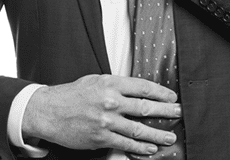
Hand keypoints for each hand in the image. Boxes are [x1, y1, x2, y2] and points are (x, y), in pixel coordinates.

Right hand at [21, 74, 181, 154]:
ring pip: (138, 130)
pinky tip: (150, 150)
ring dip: (157, 135)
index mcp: (110, 83)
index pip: (142, 87)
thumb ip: (116, 85)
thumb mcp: (96, 80)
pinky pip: (125, 144)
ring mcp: (106, 121)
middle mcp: (110, 101)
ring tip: (169, 137)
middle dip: (165, 112)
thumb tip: (137, 90)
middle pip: (145, 108)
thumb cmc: (73, 94)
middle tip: (178, 113)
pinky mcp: (101, 138)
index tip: (171, 97)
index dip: (160, 92)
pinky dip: (140, 149)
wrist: (51, 111)